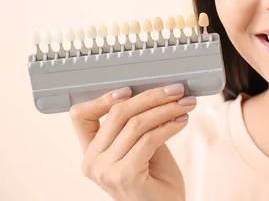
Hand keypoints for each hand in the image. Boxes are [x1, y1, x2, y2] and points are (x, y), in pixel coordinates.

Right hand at [69, 83, 195, 200]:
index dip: (102, 98)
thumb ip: (140, 126)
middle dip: (151, 97)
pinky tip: (183, 121)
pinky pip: (150, 138)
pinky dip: (170, 126)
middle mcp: (92, 161)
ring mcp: (106, 170)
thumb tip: (156, 94)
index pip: (81, 116)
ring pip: (136, 123)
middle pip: (117, 113)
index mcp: (91, 152)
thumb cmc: (155, 182)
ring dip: (167, 109)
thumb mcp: (142, 148)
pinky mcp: (124, 175)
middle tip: (176, 90)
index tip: (130, 89)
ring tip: (186, 104)